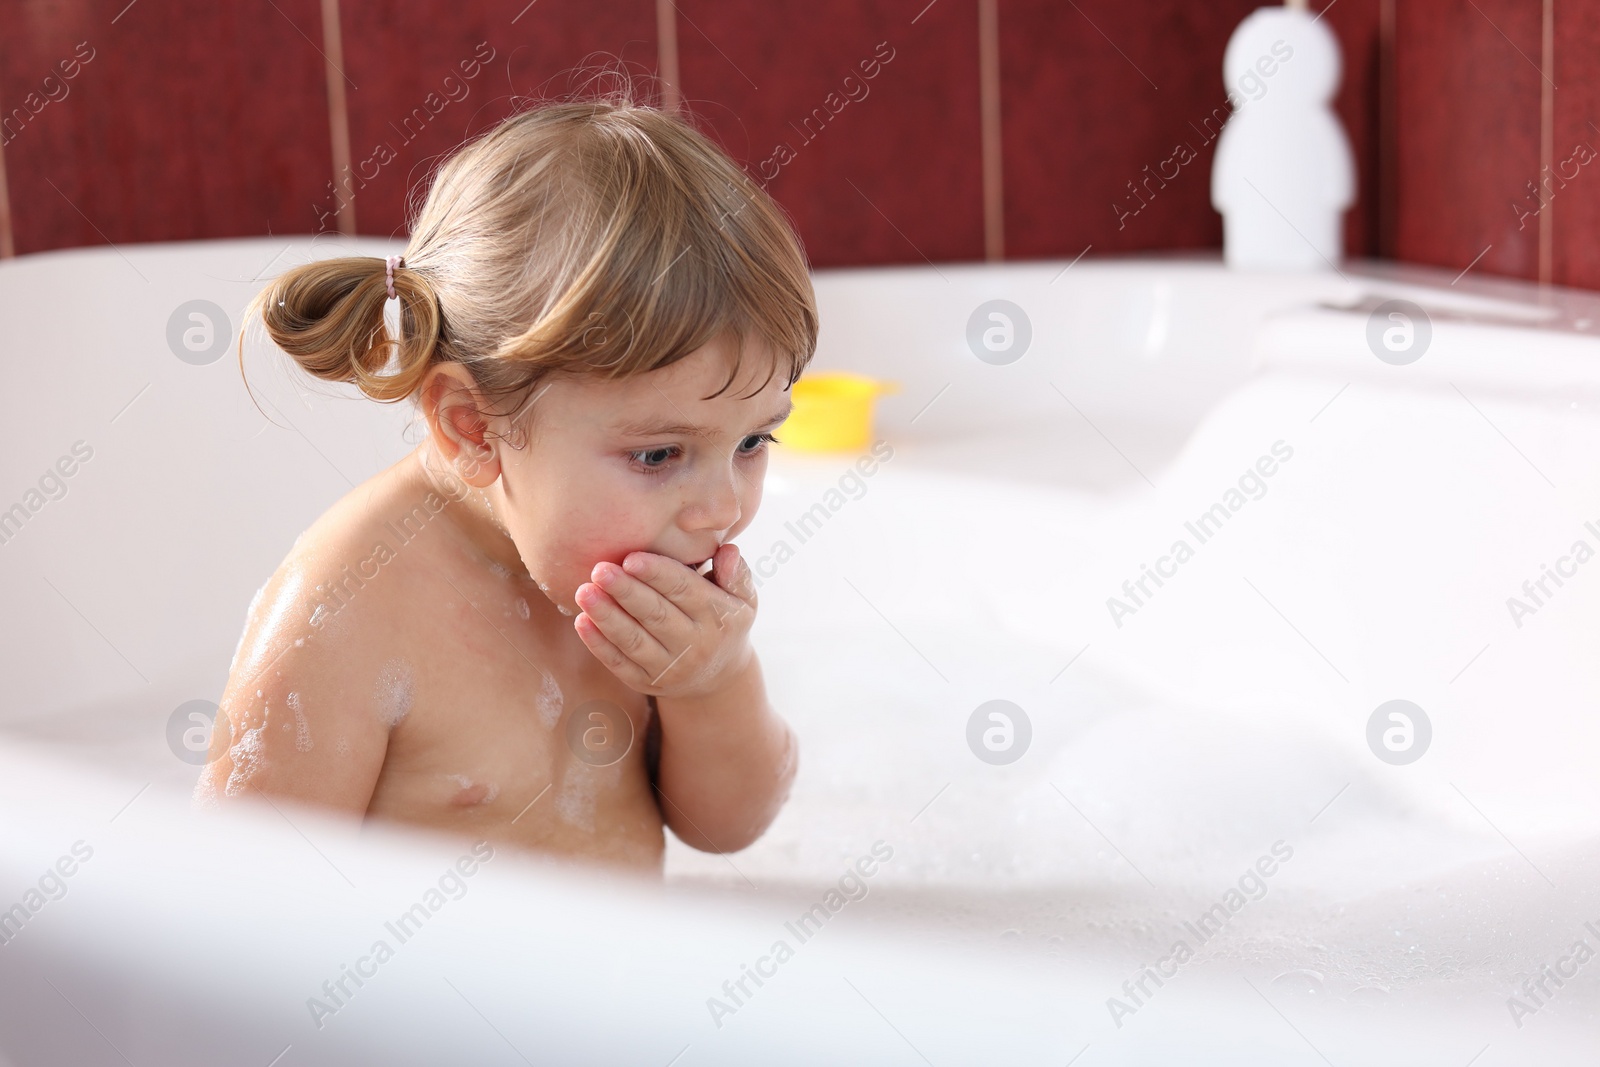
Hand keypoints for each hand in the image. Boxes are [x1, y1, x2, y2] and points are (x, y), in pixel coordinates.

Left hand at [572, 543, 757, 698]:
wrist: (718, 678)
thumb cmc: (724, 621)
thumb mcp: (744, 599)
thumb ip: (737, 573)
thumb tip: (728, 551)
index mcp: (718, 617)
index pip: (685, 591)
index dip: (658, 574)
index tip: (631, 557)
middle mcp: (695, 645)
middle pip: (656, 615)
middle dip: (626, 592)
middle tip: (600, 569)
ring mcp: (670, 668)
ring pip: (634, 641)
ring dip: (607, 617)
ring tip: (583, 592)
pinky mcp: (647, 683)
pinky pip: (620, 663)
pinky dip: (599, 645)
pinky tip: (581, 621)